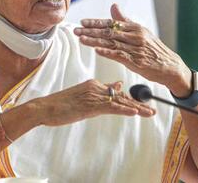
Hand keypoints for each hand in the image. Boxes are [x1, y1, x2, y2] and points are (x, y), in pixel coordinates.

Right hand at [32, 80, 154, 126]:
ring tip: (150, 113)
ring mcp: (94, 96)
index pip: (116, 91)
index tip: (143, 102)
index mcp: (93, 84)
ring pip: (120, 102)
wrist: (44, 108)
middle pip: (122, 96)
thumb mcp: (80, 96)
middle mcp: (96, 87)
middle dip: (139, 103)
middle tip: (153, 109)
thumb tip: (115, 87)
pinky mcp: (90, 105)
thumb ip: (96, 93)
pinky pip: (112, 108)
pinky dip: (124, 110)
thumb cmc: (59, 104)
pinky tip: (135, 113)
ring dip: (137, 108)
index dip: (130, 98)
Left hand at [74, 4, 191, 96]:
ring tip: (81, 39)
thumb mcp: (141, 32)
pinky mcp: (137, 62)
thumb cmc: (154, 50)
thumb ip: (125, 21)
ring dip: (95, 41)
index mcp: (135, 28)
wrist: (170, 67)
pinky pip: (120, 56)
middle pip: (109, 32)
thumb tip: (113, 6)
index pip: (112, 23)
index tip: (82, 22)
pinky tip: (97, 51)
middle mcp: (135, 36)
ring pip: (112, 43)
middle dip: (90, 31)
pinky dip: (108, 52)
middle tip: (76, 30)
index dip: (96, 23)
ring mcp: (136, 49)